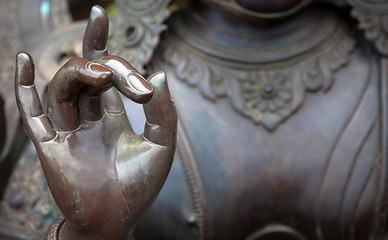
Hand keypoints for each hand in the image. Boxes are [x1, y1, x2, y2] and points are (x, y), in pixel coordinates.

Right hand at [15, 6, 176, 239]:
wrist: (116, 223)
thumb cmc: (139, 189)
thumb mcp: (162, 147)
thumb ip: (163, 112)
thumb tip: (159, 73)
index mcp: (111, 117)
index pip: (103, 73)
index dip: (100, 43)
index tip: (99, 14)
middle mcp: (86, 119)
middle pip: (86, 75)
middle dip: (104, 64)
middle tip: (121, 74)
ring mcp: (66, 131)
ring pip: (62, 87)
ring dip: (78, 73)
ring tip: (102, 74)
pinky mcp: (49, 146)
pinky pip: (30, 113)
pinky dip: (22, 87)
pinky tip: (21, 60)